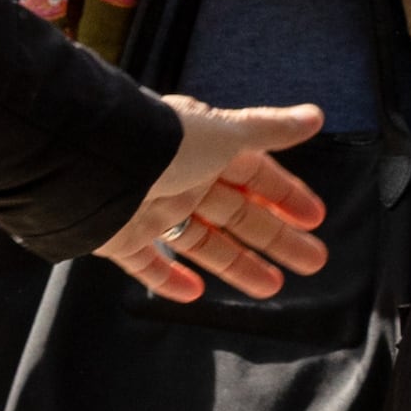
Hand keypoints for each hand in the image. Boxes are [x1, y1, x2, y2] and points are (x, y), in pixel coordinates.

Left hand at [100, 98, 331, 301]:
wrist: (94, 165)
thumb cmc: (165, 143)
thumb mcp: (225, 134)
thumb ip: (268, 130)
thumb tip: (316, 116)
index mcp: (204, 150)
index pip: (253, 174)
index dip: (284, 195)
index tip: (314, 219)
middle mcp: (179, 179)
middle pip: (236, 214)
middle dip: (275, 238)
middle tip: (313, 262)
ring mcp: (150, 209)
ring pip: (201, 242)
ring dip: (237, 264)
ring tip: (273, 287)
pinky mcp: (121, 237)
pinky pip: (147, 264)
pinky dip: (168, 280)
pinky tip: (194, 294)